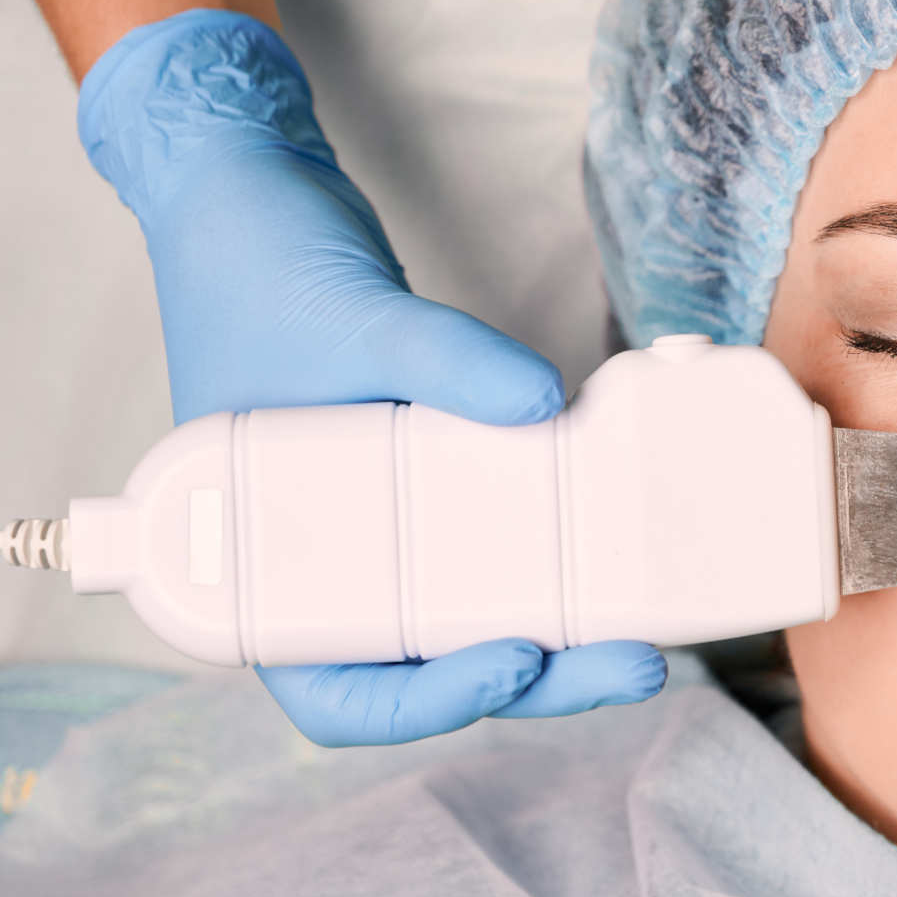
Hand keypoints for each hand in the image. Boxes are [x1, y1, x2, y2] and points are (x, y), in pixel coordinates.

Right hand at [78, 8, 666, 744]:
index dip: (426, 706)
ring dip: (558, 633)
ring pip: (472, 615)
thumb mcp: (349, 318)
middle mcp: (320, 561)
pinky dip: (548, 550)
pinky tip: (616, 538)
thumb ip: (443, 360)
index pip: (338, 693)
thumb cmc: (251, 266)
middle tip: (635, 662)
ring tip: (646, 624)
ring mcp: (378, 522)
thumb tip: (545, 402)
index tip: (514, 659)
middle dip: (540, 679)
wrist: (250, 190)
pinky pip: (490, 535)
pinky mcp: (423, 474)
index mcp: (256, 565)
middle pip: (432, 669)